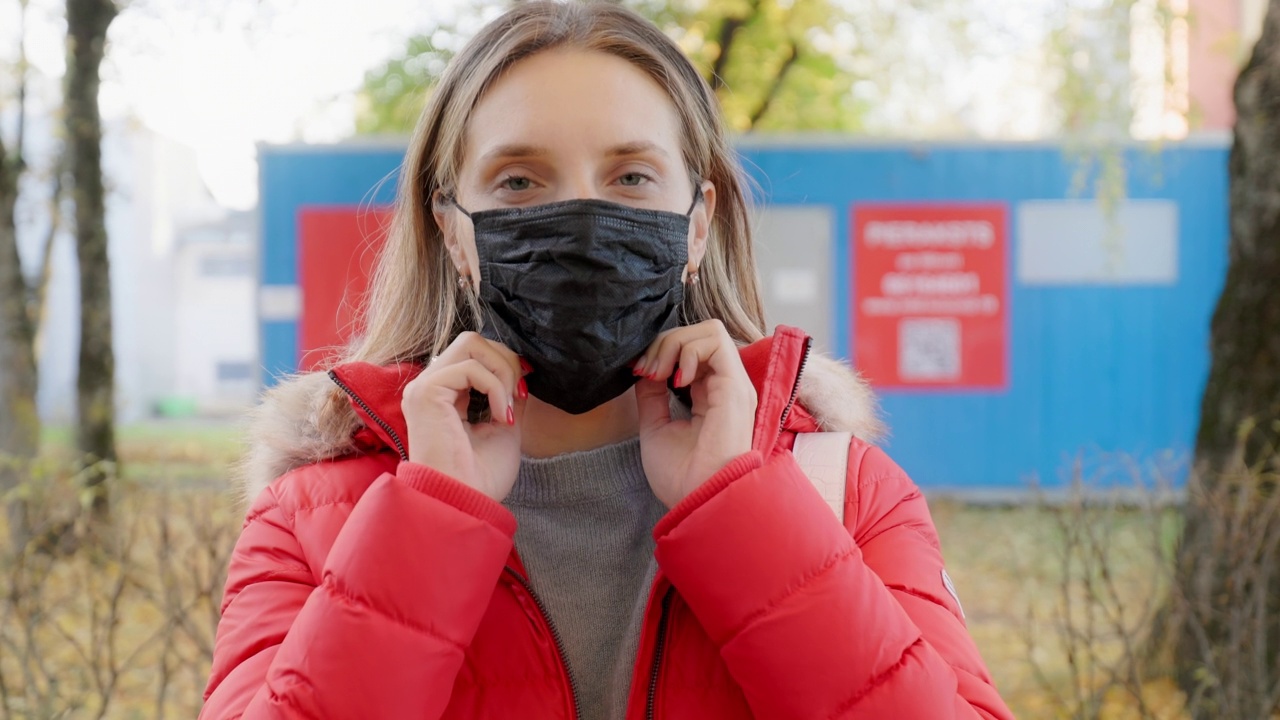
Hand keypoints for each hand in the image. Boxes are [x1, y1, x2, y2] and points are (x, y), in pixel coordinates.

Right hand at [402, 332, 528, 500]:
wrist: (465, 504)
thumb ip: (507, 393)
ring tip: (509, 408)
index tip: (524, 393)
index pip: (476, 353)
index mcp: (445, 394)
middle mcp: (430, 386)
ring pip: (471, 343)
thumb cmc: (481, 475)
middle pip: (473, 340)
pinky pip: (470, 368)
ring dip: (502, 372)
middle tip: (519, 395)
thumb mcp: (504, 424)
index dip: (506, 364)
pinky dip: (496, 389)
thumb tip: (521, 367)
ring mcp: (424, 387)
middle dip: (506, 361)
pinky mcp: (425, 393)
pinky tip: (502, 417)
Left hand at [633, 320, 757, 507]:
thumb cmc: (681, 476)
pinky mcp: (734, 386)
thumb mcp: (655, 427)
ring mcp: (733, 384)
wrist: (697, 501)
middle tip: (645, 370)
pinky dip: (686, 349)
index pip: (691, 353)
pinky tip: (673, 376)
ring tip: (657, 373)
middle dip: (663, 343)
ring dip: (673, 343)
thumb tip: (644, 369)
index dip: (660, 353)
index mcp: (711, 397)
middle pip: (699, 335)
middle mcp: (726, 387)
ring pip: (708, 331)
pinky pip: (715, 341)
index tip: (638, 373)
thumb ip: (652, 396)